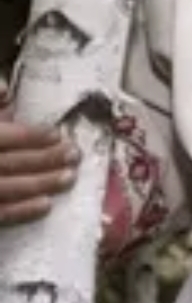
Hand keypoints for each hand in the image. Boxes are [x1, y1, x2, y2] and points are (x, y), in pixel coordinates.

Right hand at [0, 88, 80, 225]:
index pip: (4, 137)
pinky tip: (46, 205)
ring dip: (40, 184)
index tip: (57, 134)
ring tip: (69, 177)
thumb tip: (5, 90)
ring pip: (8, 189)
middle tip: (74, 155)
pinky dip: (21, 212)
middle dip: (45, 159)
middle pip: (11, 162)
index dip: (31, 136)